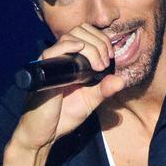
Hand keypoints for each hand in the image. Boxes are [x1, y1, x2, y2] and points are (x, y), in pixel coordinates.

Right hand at [9, 24, 125, 151]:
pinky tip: (79, 50)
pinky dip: (67, 46)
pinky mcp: (43, 73)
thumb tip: (121, 80)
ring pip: (69, 37)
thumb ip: (104, 90)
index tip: (110, 57)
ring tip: (97, 65)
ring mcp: (51, 64)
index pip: (87, 35)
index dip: (101, 40)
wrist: (44, 134)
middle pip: (79, 31)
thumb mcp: (89, 101)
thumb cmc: (63, 116)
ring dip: (89, 46)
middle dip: (98, 42)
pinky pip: (51, 52)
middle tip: (104, 63)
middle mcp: (61, 59)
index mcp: (72, 62)